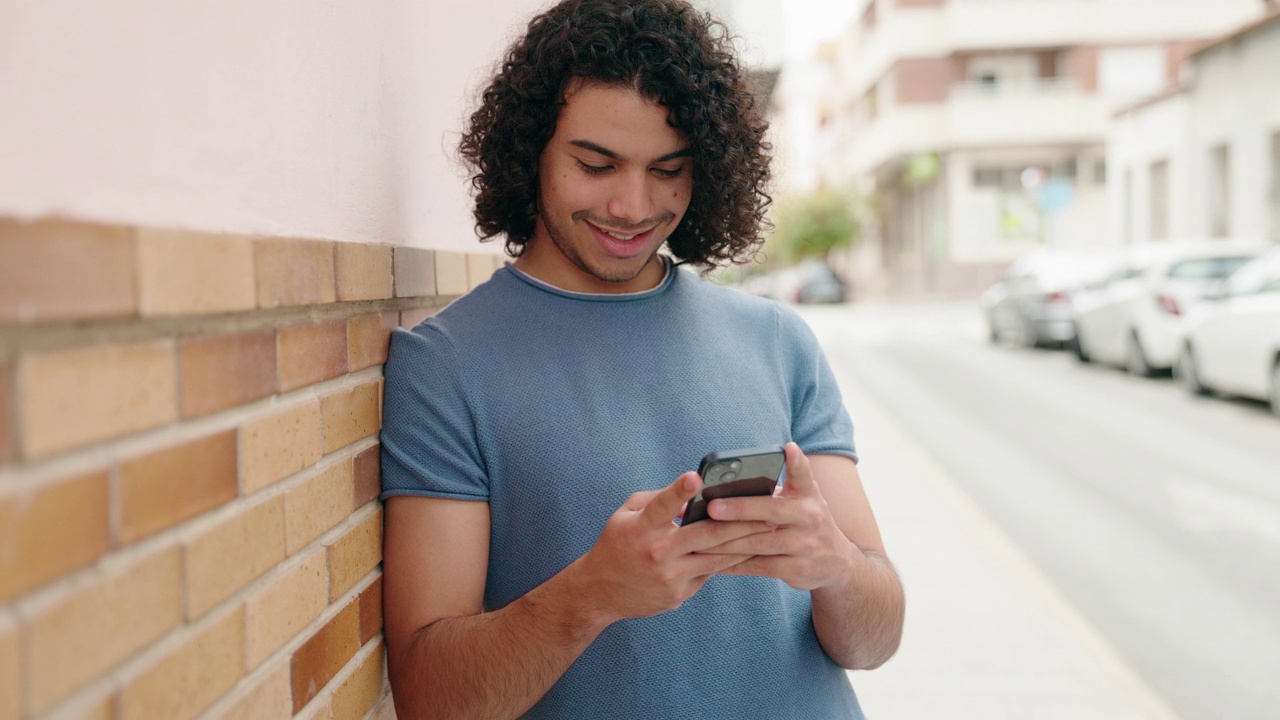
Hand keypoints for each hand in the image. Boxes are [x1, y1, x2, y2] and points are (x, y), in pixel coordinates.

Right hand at [570, 472, 774, 622]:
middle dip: (740, 522)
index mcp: (641, 528)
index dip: (678, 491)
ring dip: (746, 543)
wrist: (599, 593)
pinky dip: (730, 561)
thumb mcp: (625, 514)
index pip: (661, 506)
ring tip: (771, 530)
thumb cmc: (616, 544)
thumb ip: (656, 500)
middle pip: (705, 534)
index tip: (695, 476)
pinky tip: (752, 551)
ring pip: (716, 557)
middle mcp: (657, 552)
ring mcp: (670, 576)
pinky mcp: (679, 594)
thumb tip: (693, 494)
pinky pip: (710, 573)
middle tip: (768, 510)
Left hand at [698, 443, 857, 590]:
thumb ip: (775, 490)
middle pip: (772, 510)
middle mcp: (810, 516)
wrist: (837, 562)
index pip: (804, 474)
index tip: (788, 448)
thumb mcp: (803, 500)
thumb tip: (728, 482)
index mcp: (809, 494)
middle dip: (739, 509)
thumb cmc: (806, 522)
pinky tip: (713, 562)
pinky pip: (758, 566)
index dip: (797, 461)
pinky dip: (734, 564)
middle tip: (711, 508)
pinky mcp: (797, 569)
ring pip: (760, 543)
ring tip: (700, 538)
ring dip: (727, 542)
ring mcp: (805, 544)